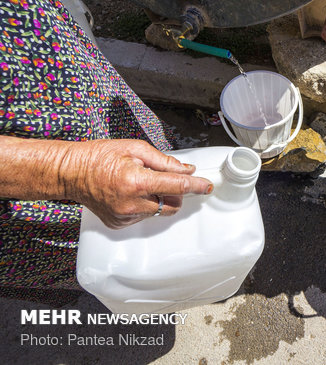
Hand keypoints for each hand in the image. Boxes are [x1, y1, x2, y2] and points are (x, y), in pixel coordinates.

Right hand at [62, 139, 212, 228]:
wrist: (70, 172)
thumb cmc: (99, 156)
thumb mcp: (135, 149)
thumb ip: (165, 162)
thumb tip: (186, 170)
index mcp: (137, 181)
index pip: (178, 186)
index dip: (196, 185)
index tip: (207, 186)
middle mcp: (132, 203)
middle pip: (172, 204)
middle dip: (175, 192)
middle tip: (162, 178)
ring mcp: (125, 216)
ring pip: (159, 212)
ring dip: (159, 199)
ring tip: (141, 184)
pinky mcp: (120, 224)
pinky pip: (144, 216)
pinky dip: (144, 205)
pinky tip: (130, 193)